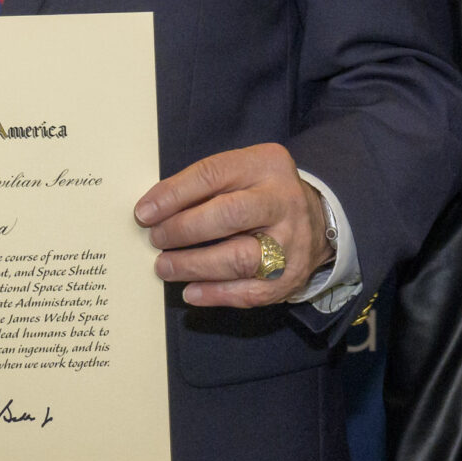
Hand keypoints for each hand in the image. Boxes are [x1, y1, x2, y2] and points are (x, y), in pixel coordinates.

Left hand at [134, 143, 330, 307]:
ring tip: (164, 267)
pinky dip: (215, 294)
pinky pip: (249, 292)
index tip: (144, 212)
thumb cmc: (261, 193)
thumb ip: (204, 184)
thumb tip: (154, 209)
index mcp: (266, 166)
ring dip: (193, 265)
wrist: (317, 222)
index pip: (213, 175)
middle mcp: (282, 202)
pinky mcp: (289, 278)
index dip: (173, 194)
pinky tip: (190, 291)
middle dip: (183, 229)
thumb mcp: (242, 171)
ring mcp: (290, 243)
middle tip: (156, 239)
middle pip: (228, 215)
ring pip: (238, 258)